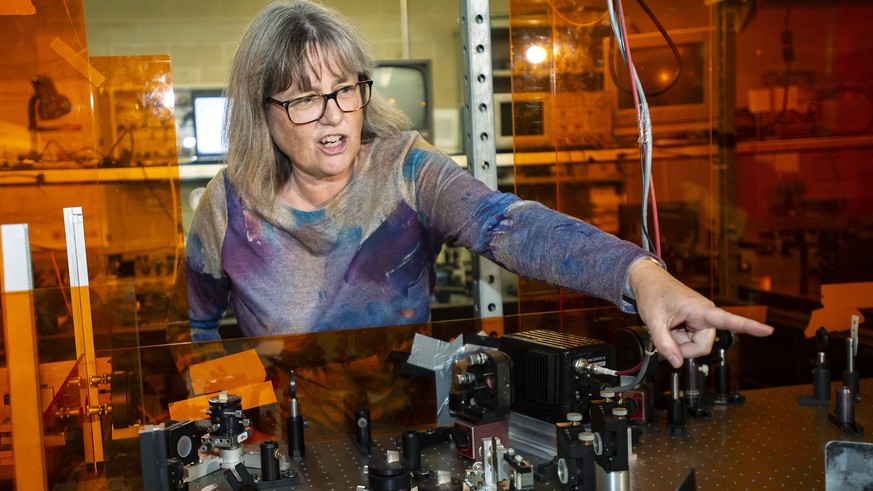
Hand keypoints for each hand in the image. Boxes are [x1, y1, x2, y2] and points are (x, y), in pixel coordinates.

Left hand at [628, 257, 773, 368]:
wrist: (649, 283)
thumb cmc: (654, 294)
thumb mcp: (653, 321)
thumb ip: (664, 344)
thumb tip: (678, 363)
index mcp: (701, 308)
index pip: (729, 320)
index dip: (750, 326)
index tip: (768, 330)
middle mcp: (706, 314)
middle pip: (702, 347)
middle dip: (683, 348)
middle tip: (667, 334)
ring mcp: (701, 320)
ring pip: (697, 347)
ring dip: (680, 343)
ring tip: (669, 326)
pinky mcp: (697, 325)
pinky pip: (691, 342)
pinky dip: (679, 340)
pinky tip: (672, 328)